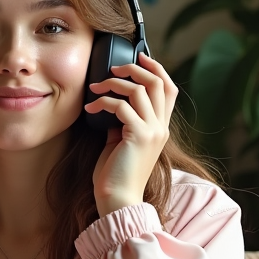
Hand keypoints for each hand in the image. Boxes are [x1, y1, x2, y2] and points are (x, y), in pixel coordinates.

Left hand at [85, 52, 177, 215]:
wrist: (117, 201)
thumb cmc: (114, 176)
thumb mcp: (120, 142)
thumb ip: (122, 122)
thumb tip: (111, 104)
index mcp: (159, 129)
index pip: (169, 89)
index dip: (156, 69)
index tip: (138, 58)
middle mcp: (160, 128)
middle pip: (158, 82)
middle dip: (134, 68)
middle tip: (112, 68)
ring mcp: (152, 132)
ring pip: (139, 90)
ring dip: (113, 83)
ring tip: (94, 88)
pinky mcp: (138, 136)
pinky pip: (121, 106)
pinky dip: (103, 102)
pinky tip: (89, 109)